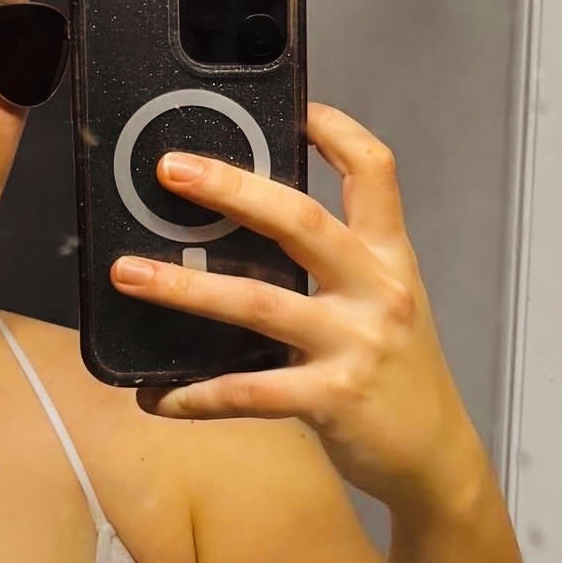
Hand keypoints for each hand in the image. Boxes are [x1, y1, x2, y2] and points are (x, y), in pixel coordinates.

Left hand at [109, 101, 483, 511]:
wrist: (434, 457)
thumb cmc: (395, 374)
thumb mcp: (382, 302)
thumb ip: (334, 265)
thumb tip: (246, 229)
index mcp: (387, 256)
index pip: (373, 170)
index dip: (334, 130)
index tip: (290, 105)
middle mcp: (375, 289)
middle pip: (301, 220)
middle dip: (231, 190)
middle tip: (171, 170)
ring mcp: (354, 343)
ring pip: (258, 302)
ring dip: (185, 288)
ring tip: (127, 274)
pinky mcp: (331, 399)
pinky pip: (249, 392)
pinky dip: (196, 394)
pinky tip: (155, 395)